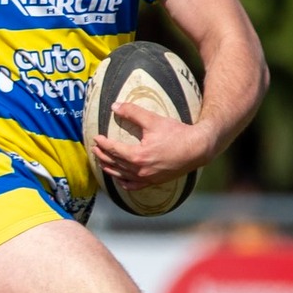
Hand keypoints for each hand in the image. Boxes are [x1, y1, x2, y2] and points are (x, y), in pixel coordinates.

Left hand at [90, 101, 217, 190]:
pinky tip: (120, 180)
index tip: (96, 138)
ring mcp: (147, 178)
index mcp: (138, 155)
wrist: (198, 148)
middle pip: (115, 163)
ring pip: (122, 175)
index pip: (113, 150)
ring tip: (102, 163)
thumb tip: (114, 106)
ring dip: (110, 169)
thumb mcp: (153, 120)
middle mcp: (140, 170)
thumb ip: (132, 113)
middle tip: (95, 149)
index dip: (103, 143)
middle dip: (103, 156)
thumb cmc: (177, 133)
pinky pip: (135, 186)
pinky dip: (125, 183)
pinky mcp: (155, 181)